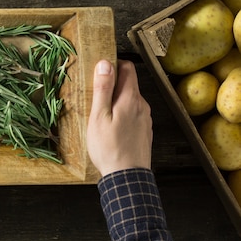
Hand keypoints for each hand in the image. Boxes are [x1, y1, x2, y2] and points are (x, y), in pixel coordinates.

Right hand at [86, 60, 152, 176]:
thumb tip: (105, 63)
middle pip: (129, 84)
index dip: (113, 65)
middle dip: (112, 85)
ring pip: (130, 100)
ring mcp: (145, 119)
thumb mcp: (99, 116)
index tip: (99, 73)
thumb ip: (103, 89)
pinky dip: (122, 114)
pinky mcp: (145, 131)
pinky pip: (133, 114)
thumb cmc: (109, 147)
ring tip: (101, 115)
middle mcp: (142, 105)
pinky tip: (111, 128)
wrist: (127, 178)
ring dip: (116, 101)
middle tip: (94, 97)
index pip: (128, 68)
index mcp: (130, 98)